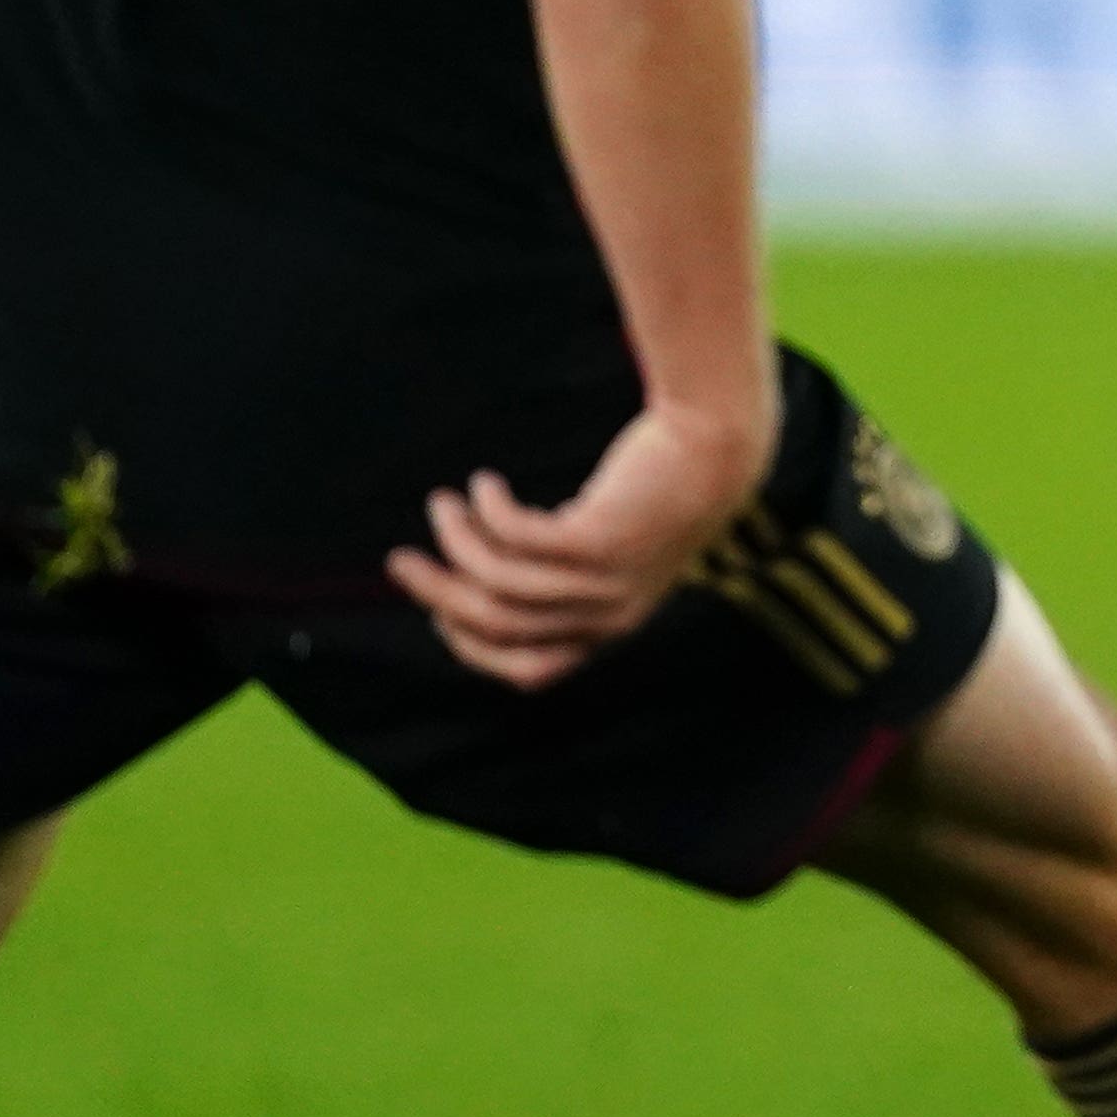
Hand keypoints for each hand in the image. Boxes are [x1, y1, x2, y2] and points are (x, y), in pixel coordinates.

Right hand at [389, 392, 774, 689]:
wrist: (716, 449)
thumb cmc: (655, 495)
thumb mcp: (609, 547)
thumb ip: (562, 573)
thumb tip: (484, 575)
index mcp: (608, 628)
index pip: (524, 668)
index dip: (470, 642)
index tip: (438, 605)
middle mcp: (606, 615)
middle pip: (497, 623)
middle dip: (439, 593)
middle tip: (400, 561)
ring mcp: (604, 580)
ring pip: (499, 579)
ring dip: (458, 540)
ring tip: (443, 502)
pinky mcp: (599, 538)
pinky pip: (517, 536)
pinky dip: (489, 510)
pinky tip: (485, 483)